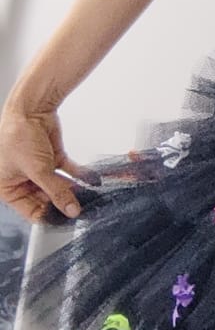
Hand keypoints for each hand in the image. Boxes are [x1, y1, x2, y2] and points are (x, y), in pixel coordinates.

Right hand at [0, 104, 89, 221]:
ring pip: (59, 186)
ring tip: (90, 197)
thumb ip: (56, 191)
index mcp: (8, 188)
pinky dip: (80, 176)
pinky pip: (68, 172)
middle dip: (65, 203)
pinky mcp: (52, 158)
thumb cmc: (18, 135)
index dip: (50, 217)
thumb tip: (70, 210)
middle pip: (47, 199)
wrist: (30, 108)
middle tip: (83, 209)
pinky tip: (92, 181)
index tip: (68, 221)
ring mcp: (38, 169)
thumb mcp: (38, 170)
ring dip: (74, 190)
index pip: (31, 211)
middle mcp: (22, 180)